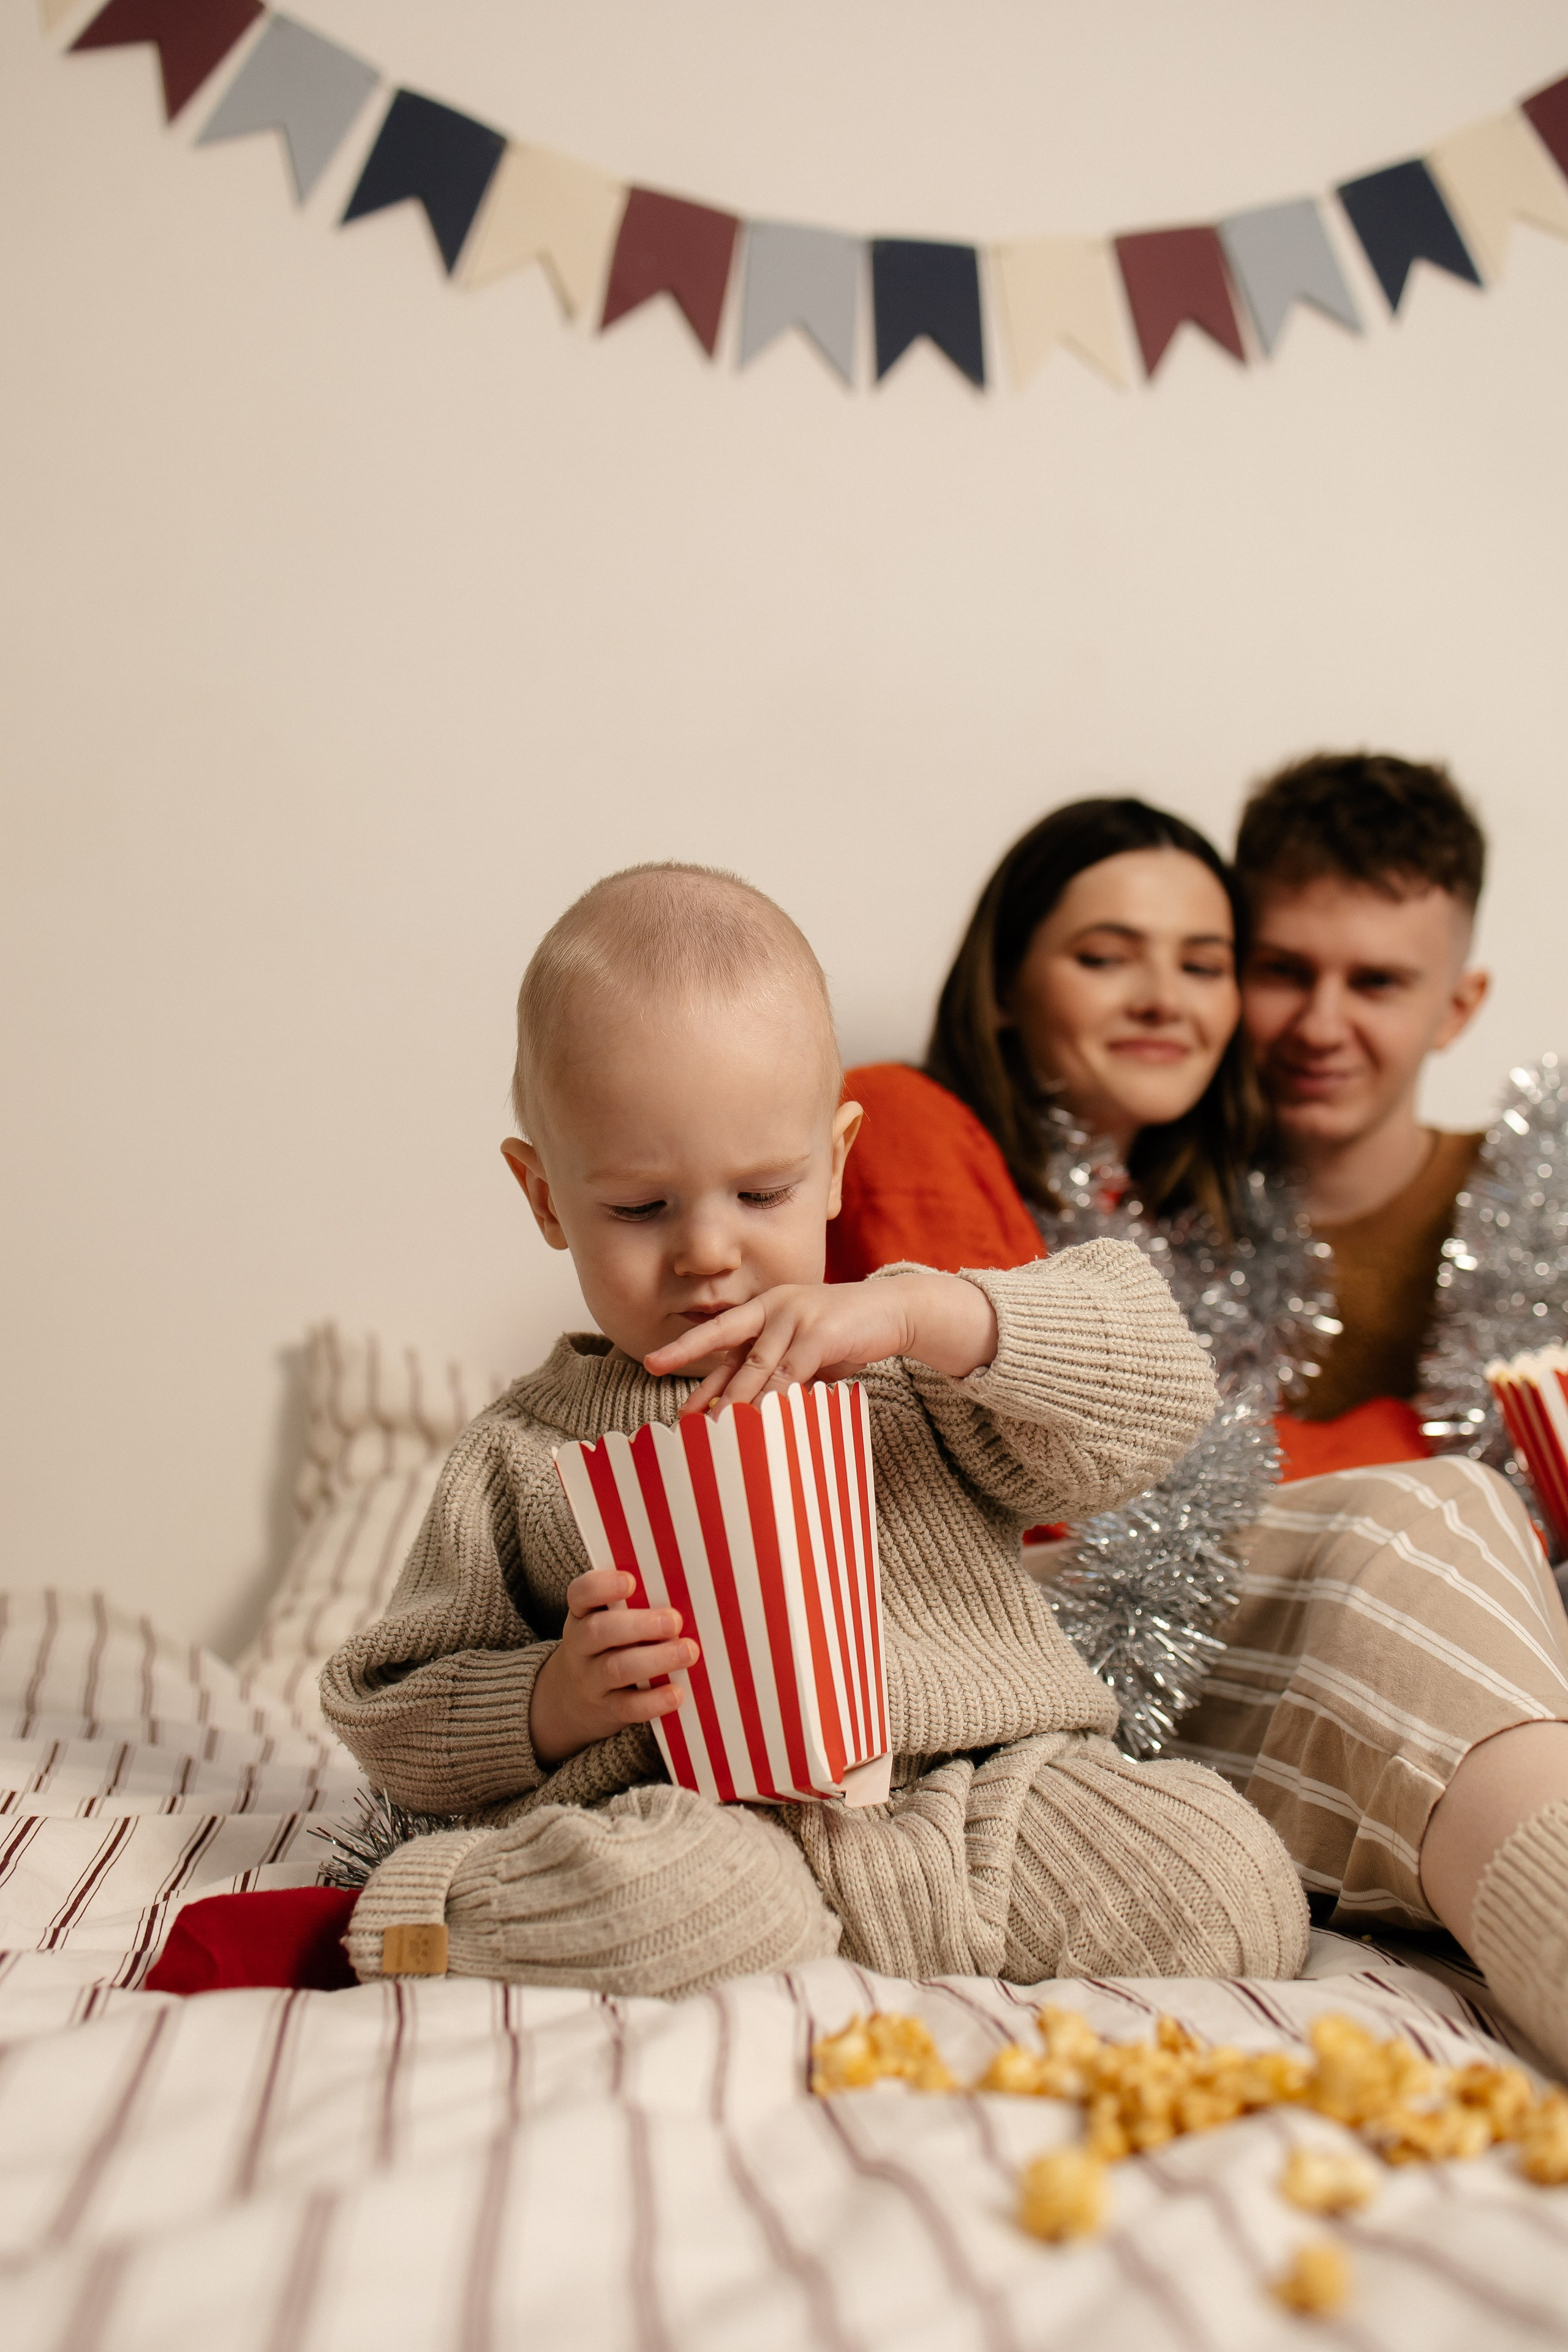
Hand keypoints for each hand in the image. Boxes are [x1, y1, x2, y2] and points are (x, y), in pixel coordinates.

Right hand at [528, 1568, 698, 1766]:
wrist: (569, 1702)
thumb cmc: (605, 1649)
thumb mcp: (605, 1623)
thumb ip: (635, 1608)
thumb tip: (687, 1595)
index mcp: (582, 1615)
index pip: (581, 1593)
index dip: (602, 1586)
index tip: (631, 1581)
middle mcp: (580, 1647)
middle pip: (599, 1631)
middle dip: (639, 1625)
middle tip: (675, 1621)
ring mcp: (590, 1681)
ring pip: (615, 1669)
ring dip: (654, 1659)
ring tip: (688, 1652)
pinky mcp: (606, 1710)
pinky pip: (627, 1707)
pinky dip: (653, 1701)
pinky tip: (676, 1694)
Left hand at [644, 1271, 998, 1415]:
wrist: (893, 1309)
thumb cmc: (845, 1331)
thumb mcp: (803, 1346)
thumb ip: (776, 1366)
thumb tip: (745, 1404)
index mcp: (764, 1307)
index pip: (718, 1333)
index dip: (685, 1349)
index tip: (651, 1364)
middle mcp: (773, 1307)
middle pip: (728, 1351)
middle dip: (703, 1386)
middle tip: (680, 1417)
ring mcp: (795, 1318)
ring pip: (756, 1369)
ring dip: (735, 1404)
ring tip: (715, 1432)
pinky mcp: (819, 1334)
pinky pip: (789, 1375)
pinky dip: (774, 1401)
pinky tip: (761, 1422)